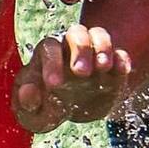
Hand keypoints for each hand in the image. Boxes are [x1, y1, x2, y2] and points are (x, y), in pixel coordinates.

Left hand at [12, 23, 131, 133]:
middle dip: (80, 49)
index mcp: (46, 57)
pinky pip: (120, 53)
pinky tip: (122, 70)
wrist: (71, 111)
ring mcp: (93, 55)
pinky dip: (122, 59)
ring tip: (103, 67)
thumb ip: (25, 104)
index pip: (48, 48)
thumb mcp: (32, 114)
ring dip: (103, 47)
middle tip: (82, 73)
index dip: (51, 63)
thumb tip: (28, 91)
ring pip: (99, 35)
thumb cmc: (45, 108)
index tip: (55, 85)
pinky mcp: (113, 67)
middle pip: (76, 33)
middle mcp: (70, 49)